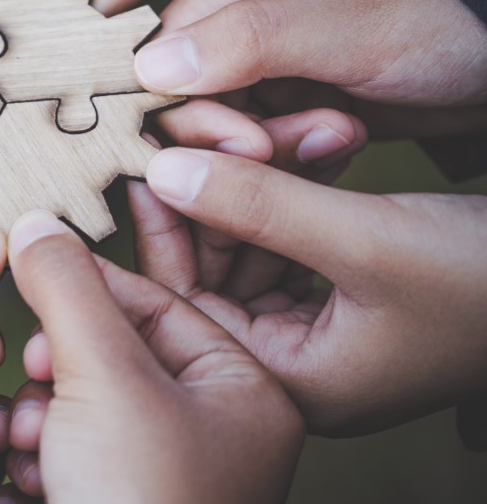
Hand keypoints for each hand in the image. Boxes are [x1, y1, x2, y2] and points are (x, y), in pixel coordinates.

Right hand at [6, 211, 302, 503]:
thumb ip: (68, 287)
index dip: (92, 284)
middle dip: (61, 361)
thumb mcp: (100, 376)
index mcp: (248, 398)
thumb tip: (36, 223)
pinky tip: (25, 468)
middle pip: (120, 354)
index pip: (162, 304)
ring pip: (87, 405)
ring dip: (41, 410)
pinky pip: (75, 452)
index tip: (38, 267)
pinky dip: (42, 453)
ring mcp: (173, 481)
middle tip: (33, 366)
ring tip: (27, 429)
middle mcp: (220, 438)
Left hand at [131, 141, 486, 434]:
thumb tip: (161, 170)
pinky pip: (292, 230)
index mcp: (290, 380)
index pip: (186, 306)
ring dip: (264, 177)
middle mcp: (294, 360)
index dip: (161, 231)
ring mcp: (318, 325)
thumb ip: (259, 207)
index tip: (139, 163)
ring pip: (253, 239)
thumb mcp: (365, 240)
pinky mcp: (343, 288)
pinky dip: (298, 183)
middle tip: (208, 126)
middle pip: (215, 267)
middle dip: (220, 192)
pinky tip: (319, 138)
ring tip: (287, 124)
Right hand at [134, 0, 486, 138]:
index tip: (248, 142)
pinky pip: (257, 136)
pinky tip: (338, 144)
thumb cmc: (445, 25)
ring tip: (341, 137)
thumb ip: (250, 43)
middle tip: (314, 141)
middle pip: (191, 90)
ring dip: (276, 145)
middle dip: (244, 130)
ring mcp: (265, 54)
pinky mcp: (286, 92)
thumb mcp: (352, 31)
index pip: (167, 47)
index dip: (190, 104)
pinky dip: (293, 151)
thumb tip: (150, 69)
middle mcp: (245, 7)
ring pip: (224, 121)